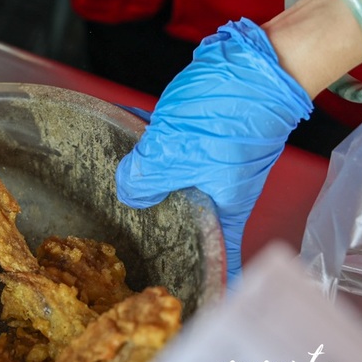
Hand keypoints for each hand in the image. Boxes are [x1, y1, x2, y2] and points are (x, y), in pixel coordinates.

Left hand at [116, 19, 313, 283]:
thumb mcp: (171, 153)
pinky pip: (168, 148)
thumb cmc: (226, 111)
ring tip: (107, 185)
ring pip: (170, 181)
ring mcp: (209, 163)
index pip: (215, 259)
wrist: (255, 61)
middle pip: (183, 220)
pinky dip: (148, 144)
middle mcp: (218, 192)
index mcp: (221, 209)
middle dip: (153, 227)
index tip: (181, 300)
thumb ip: (143, 181)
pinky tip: (119, 130)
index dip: (203, 283)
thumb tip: (129, 195)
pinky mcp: (200, 136)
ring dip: (144, 179)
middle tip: (120, 240)